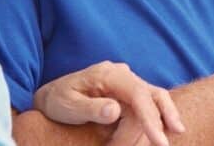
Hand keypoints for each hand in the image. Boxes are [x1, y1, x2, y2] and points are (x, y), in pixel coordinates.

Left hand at [34, 61, 185, 145]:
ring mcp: (130, 82)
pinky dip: (156, 122)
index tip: (159, 142)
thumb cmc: (59, 101)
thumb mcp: (67, 106)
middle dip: (152, 128)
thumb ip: (90, 108)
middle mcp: (124, 74)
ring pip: (157, 102)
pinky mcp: (133, 94)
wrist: (54, 96)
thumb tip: (115, 110)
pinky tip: (155, 137)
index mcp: (108, 74)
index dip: (151, 118)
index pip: (138, 94)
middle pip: (153, 98)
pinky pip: (152, 106)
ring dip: (153, 128)